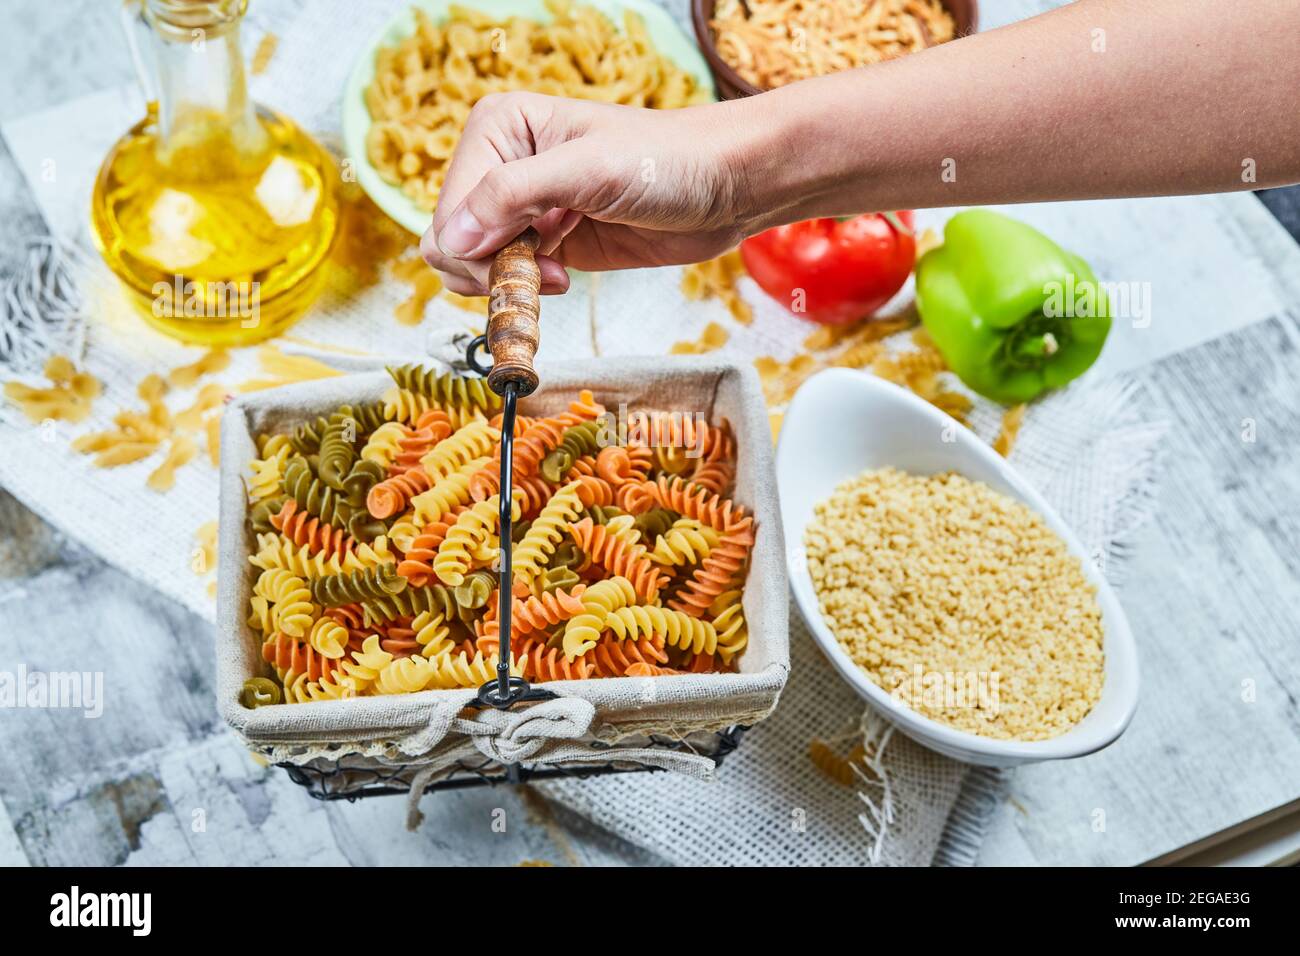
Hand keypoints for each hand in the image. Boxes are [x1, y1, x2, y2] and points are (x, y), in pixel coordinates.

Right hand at [420, 91, 751, 294]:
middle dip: (489, 268)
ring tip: (555, 274)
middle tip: (543, 272)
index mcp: (499, 127)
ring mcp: (523, 206)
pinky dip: (523, 289)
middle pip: (451, 240)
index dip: (478, 247)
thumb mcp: (587, 170)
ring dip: (507, 282)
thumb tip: (451, 239)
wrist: (725, 187)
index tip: (528, 256)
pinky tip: (562, 279)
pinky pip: (505, 278)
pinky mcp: (546, 242)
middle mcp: (501, 164)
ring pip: (472, 265)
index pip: (449, 209)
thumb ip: (513, 197)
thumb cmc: (667, 160)